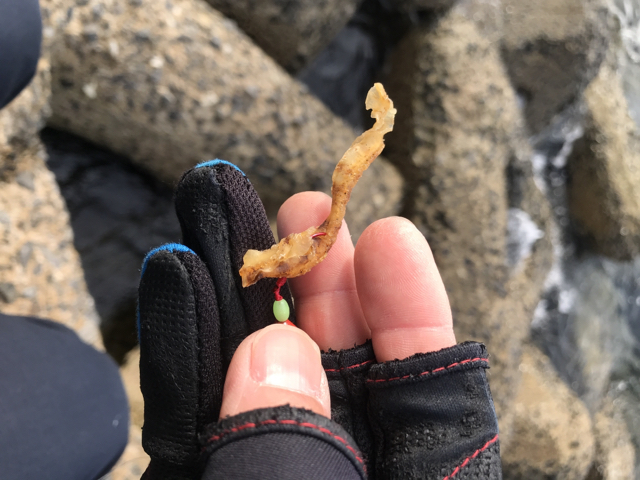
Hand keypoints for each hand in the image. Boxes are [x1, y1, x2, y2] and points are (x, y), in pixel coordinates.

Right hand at [138, 162, 499, 479]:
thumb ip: (303, 457)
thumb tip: (276, 350)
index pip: (429, 390)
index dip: (414, 310)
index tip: (388, 234)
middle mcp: (339, 465)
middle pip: (342, 362)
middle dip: (322, 277)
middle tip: (304, 203)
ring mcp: (269, 462)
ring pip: (258, 370)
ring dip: (239, 289)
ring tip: (219, 211)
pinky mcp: (205, 472)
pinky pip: (193, 410)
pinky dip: (181, 348)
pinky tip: (176, 278)